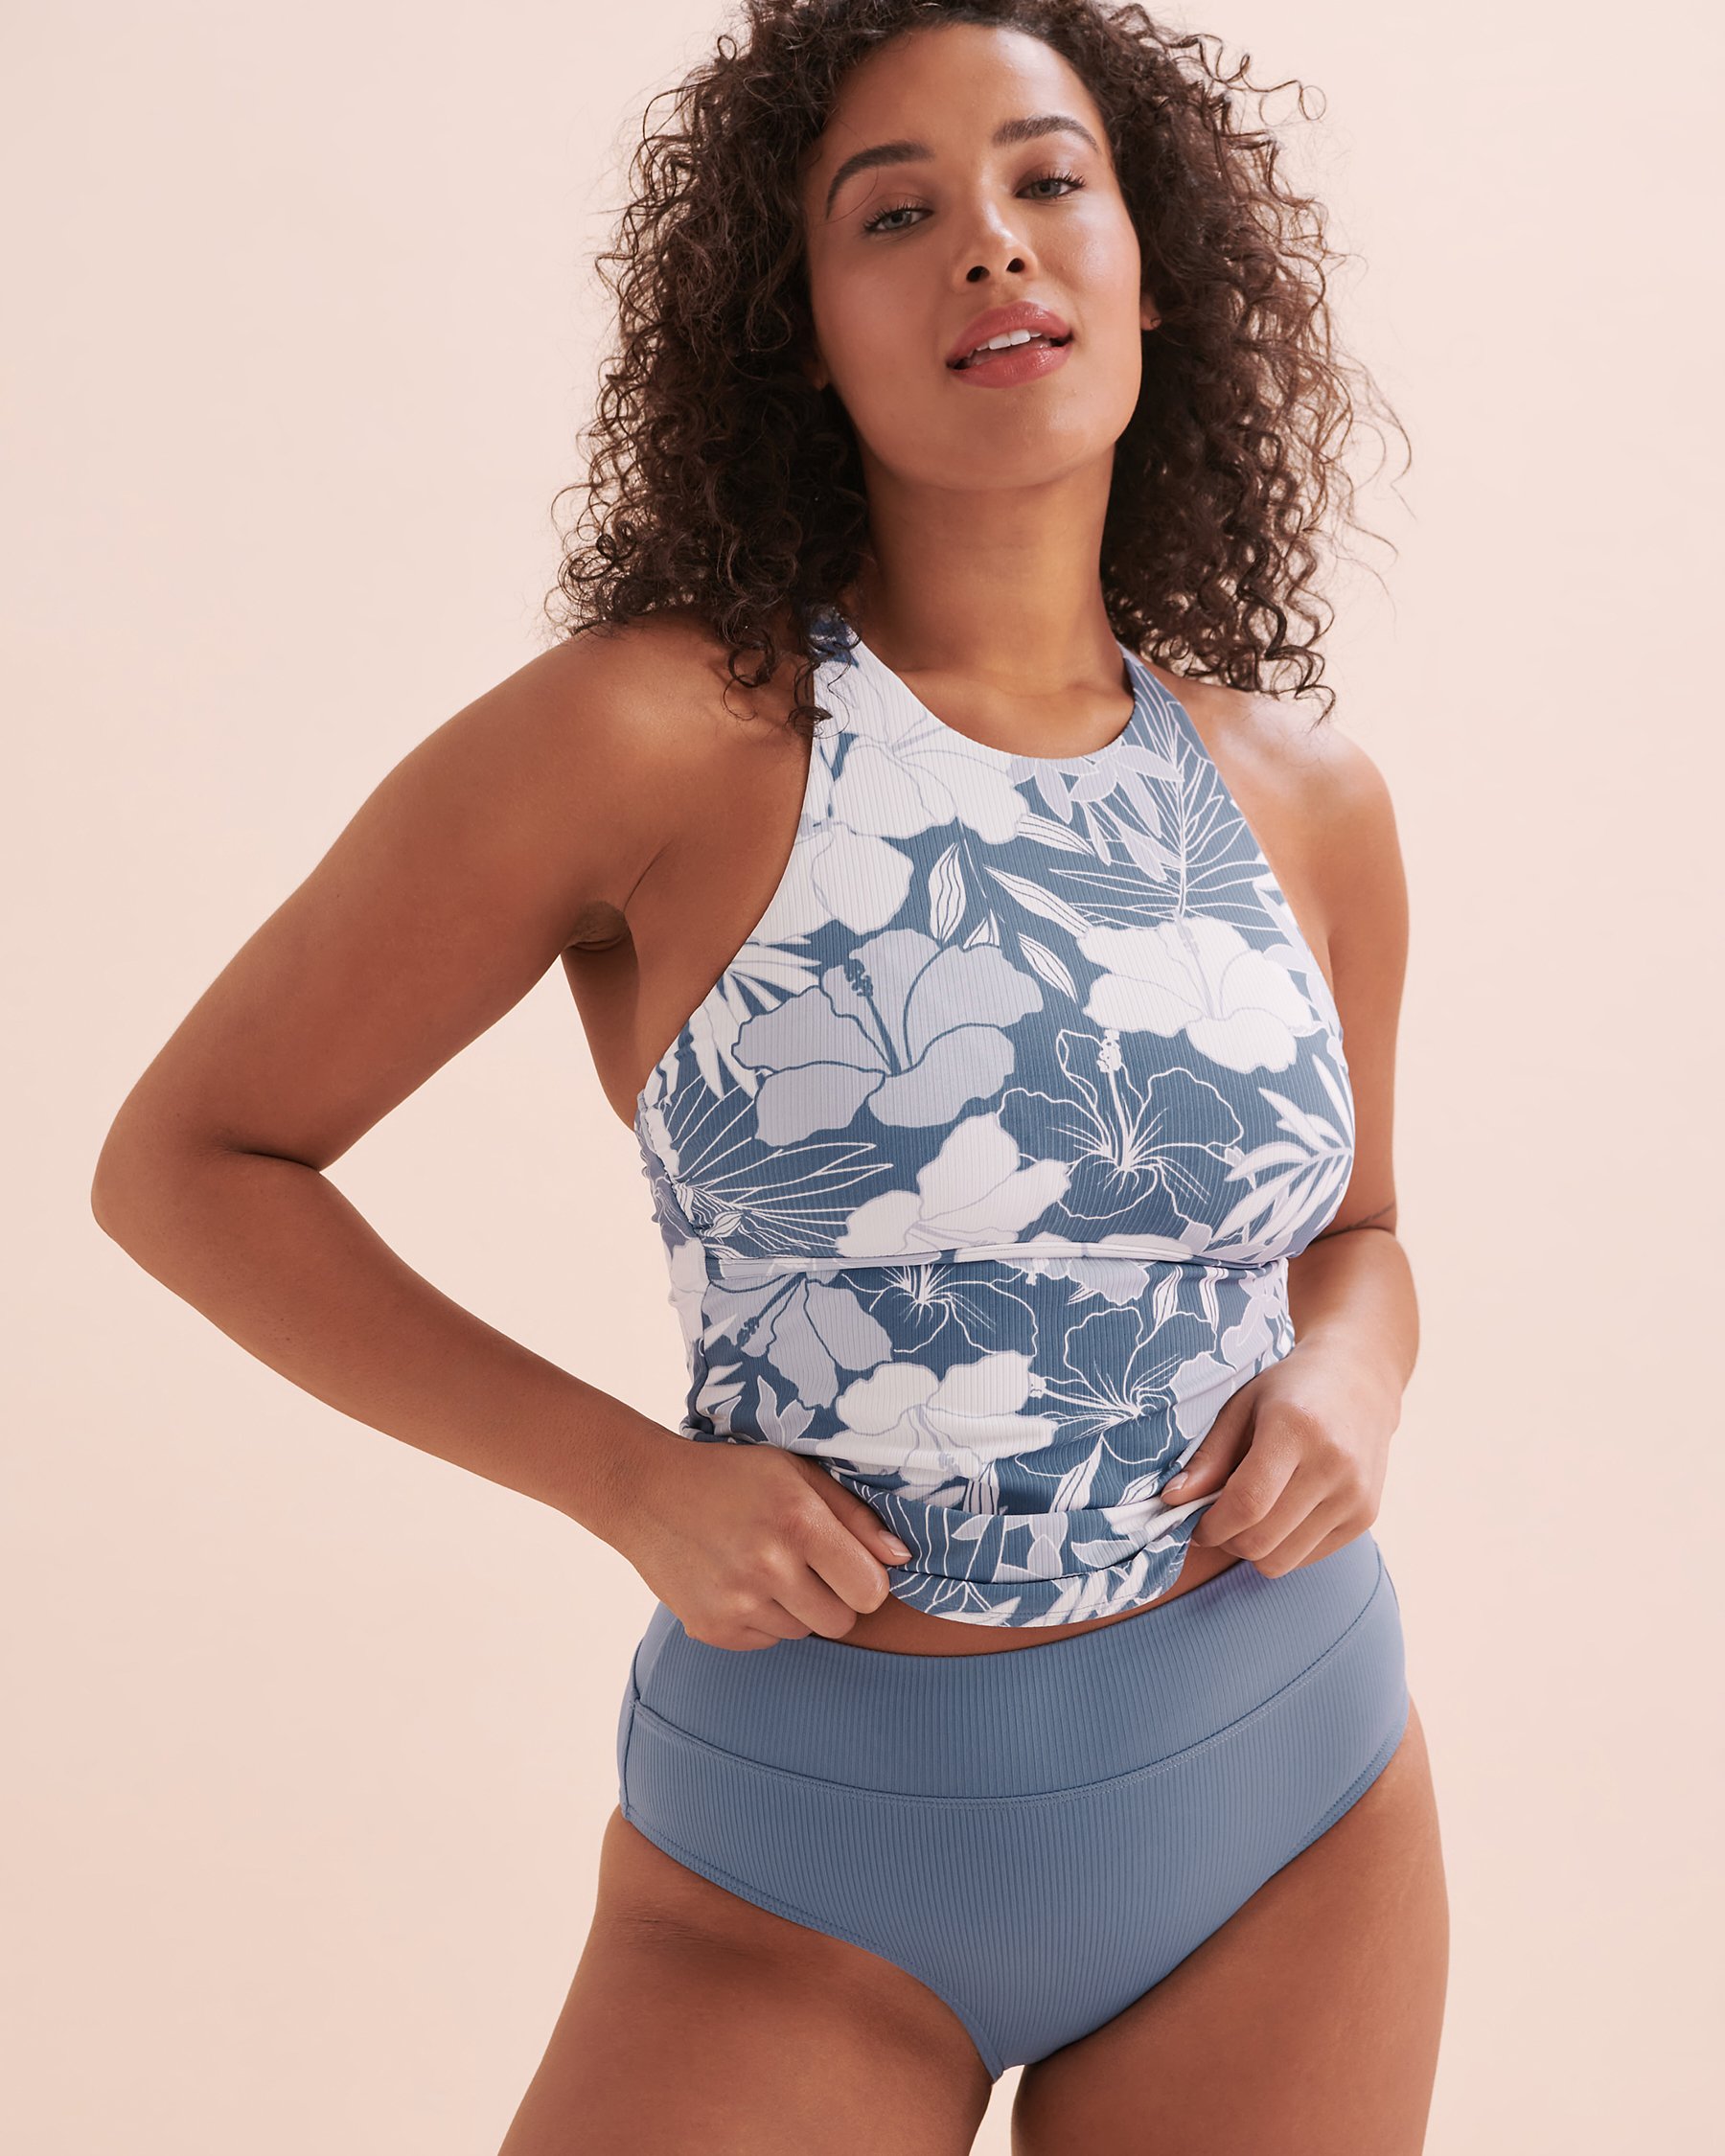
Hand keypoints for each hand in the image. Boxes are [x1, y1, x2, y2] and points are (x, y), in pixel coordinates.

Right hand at [613, 1434, 913, 1651]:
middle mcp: (768, 1567)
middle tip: (803, 1564)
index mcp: (799, 1521)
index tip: (847, 1562)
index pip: (871, 1590)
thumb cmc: (731, 1476)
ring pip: (803, 1633)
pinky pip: (766, 1641)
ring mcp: (737, 1603)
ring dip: (795, 1607)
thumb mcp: (796, 1473)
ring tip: (763, 1565)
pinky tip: (737, 1581)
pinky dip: (761, 1619)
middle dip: (833, 1597)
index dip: (865, 1579)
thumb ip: (855, 1516)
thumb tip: (903, 1558)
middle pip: (841, 1622)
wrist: (646, 1493)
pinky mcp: (712, 1629)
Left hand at [1160, 1339, 1399, 1577]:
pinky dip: (1283, 1548)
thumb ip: (1209, 1456)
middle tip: (1217, 1520)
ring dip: (1253, 1549)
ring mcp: (1355, 1494)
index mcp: (1296, 1428)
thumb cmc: (1289, 1389)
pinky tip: (1281, 1513)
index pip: (1247, 1503)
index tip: (1195, 1525)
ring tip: (1248, 1516)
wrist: (1361, 1380)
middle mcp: (1333, 1464)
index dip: (1211, 1525)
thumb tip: (1172, 1500)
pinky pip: (1307, 1559)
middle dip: (1226, 1540)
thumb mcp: (1241, 1405)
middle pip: (1262, 1539)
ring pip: (1283, 1560)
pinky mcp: (1366, 1515)